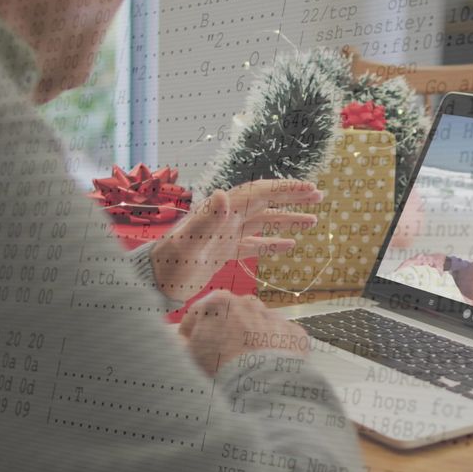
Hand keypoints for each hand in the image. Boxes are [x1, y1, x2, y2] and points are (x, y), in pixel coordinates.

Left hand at [150, 179, 322, 300]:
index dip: (285, 189)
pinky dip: (272, 243)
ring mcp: (225, 236)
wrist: (153, 284)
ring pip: (263, 222)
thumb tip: (225, 194)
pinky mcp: (223, 253)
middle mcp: (225, 219)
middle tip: (319, 195)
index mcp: (221, 212)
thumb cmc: (168, 265)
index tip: (309, 187)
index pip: (259, 193)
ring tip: (314, 219)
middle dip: (292, 198)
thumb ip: (206, 219)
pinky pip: (254, 244)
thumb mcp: (188, 243)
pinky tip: (290, 245)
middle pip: (265, 202)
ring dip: (287, 220)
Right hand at [178, 291, 309, 375]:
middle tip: (218, 357)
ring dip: (249, 338)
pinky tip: (265, 367)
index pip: (197, 314)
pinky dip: (272, 349)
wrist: (263, 386)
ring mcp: (273, 316)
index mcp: (219, 302)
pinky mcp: (293, 333)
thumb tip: (181, 341)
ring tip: (244, 363)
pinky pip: (278, 338)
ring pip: (256, 325)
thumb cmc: (220, 369)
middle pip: (229, 316)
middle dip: (223, 332)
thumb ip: (183, 342)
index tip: (188, 347)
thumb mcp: (189, 355)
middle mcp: (249, 303)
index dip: (189, 333)